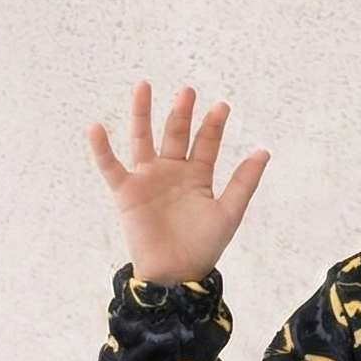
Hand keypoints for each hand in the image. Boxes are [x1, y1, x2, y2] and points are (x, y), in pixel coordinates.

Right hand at [88, 82, 269, 282]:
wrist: (175, 274)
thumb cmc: (203, 247)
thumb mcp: (228, 213)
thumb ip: (244, 182)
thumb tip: (264, 152)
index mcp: (197, 176)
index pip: (205, 143)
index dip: (213, 125)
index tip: (222, 106)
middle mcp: (171, 172)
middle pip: (175, 134)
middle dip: (182, 113)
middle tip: (188, 91)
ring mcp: (148, 179)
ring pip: (143, 139)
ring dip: (142, 113)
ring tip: (143, 87)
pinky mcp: (126, 192)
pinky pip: (111, 167)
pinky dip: (102, 149)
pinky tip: (96, 128)